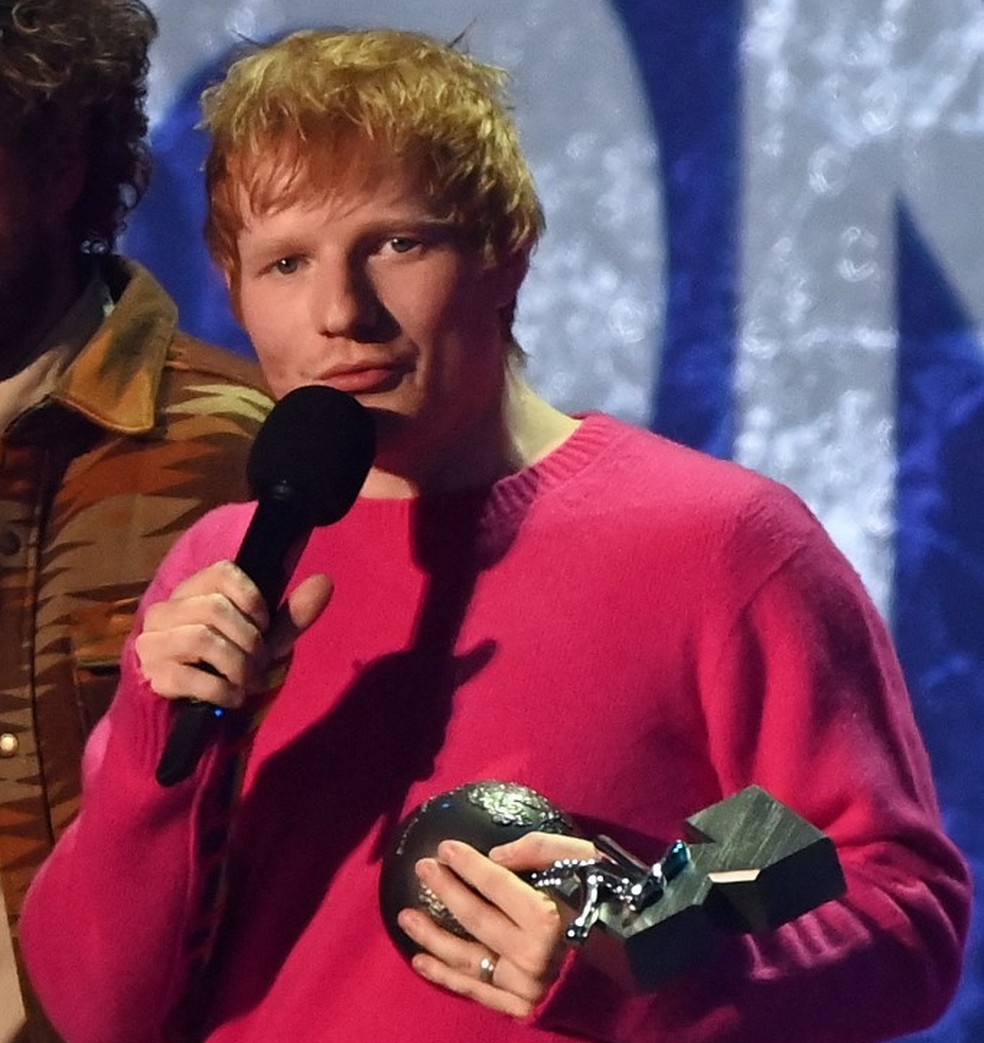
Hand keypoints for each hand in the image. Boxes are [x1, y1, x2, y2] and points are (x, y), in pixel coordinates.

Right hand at [135, 560, 331, 707]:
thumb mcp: (266, 638)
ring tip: (249, 681)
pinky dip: (222, 690)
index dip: (252, 599)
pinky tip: (233, 697)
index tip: (265, 625)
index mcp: (194, 590)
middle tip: (260, 662)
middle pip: (215, 609)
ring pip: (202, 639)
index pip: (222, 573)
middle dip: (251, 641)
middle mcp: (166, 610)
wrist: (195, 707)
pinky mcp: (153, 675)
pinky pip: (189, 677)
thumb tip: (325, 581)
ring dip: (238, 665)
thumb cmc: (231, 660)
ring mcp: (154, 643)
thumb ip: (293, 612)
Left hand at [397, 832, 597, 1017]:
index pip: (496, 885)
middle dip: (445, 890)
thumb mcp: (584, 862)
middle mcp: (532, 956)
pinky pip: (475, 991)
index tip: (445, 848)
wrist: (637, 963)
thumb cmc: (611, 902)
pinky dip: (445, 976)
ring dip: (432, 937)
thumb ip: (539, 851)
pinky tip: (421, 959)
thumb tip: (494, 856)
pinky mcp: (521, 1009)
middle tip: (422, 870)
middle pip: (476, 918)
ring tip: (405, 917)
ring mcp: (524, 987)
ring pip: (467, 959)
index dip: (468, 864)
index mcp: (549, 919)